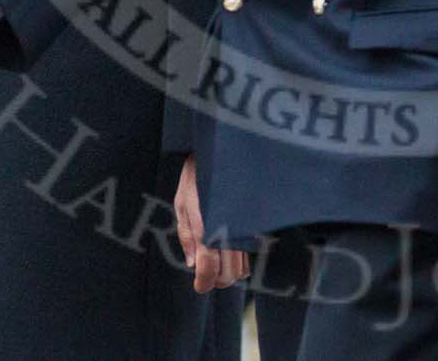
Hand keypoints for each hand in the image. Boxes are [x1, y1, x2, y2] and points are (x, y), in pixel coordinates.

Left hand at [174, 155, 249, 292]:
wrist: (224, 151)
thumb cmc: (198, 177)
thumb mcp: (182, 204)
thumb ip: (187, 236)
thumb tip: (192, 264)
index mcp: (206, 228)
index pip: (210, 270)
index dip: (204, 283)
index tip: (200, 286)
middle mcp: (228, 232)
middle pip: (229, 275)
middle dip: (216, 279)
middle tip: (206, 273)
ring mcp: (244, 228)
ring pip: (243, 267)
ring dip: (229, 270)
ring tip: (218, 259)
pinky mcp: (254, 224)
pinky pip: (251, 252)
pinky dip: (241, 258)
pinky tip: (230, 247)